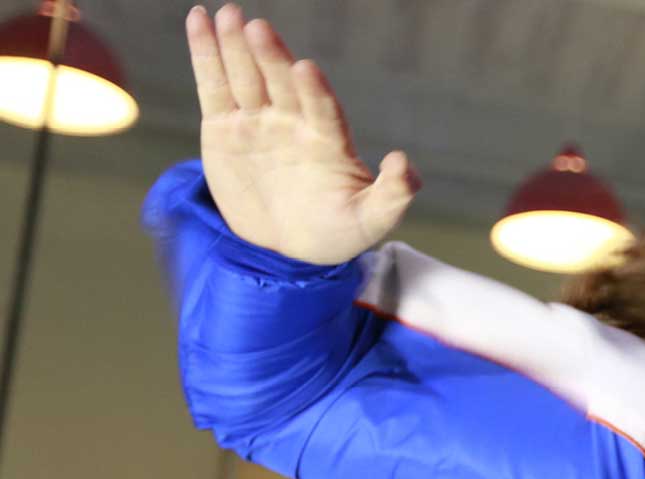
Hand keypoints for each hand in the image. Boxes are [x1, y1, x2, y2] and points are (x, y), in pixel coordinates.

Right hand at [187, 4, 417, 264]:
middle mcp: (294, 122)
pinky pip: (213, 86)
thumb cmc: (338, 230)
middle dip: (269, 56)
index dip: (314, 91)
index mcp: (329, 140)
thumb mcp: (371, 220)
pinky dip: (206, 54)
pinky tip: (199, 21)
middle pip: (280, 83)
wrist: (292, 248)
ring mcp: (258, 121)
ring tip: (228, 13)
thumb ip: (392, 194)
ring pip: (245, 77)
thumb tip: (403, 162)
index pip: (322, 109)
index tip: (304, 68)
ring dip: (234, 45)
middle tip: (256, 26)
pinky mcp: (224, 128)